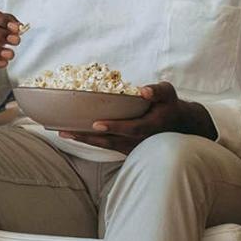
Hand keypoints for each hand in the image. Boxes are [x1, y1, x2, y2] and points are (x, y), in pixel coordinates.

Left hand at [58, 82, 216, 153]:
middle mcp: (139, 141)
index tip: (96, 124)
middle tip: (66, 131)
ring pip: (105, 146)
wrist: (178, 125)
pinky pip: (106, 146)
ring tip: (63, 133)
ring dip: (84, 140)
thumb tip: (144, 91)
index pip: (130, 129)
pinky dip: (90, 141)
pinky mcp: (127, 150)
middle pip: (110, 141)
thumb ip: (158, 91)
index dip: (114, 127)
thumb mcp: (168, 93)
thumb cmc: (168, 105)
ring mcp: (132, 148)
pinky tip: (74, 134)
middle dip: (88, 137)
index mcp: (150, 127)